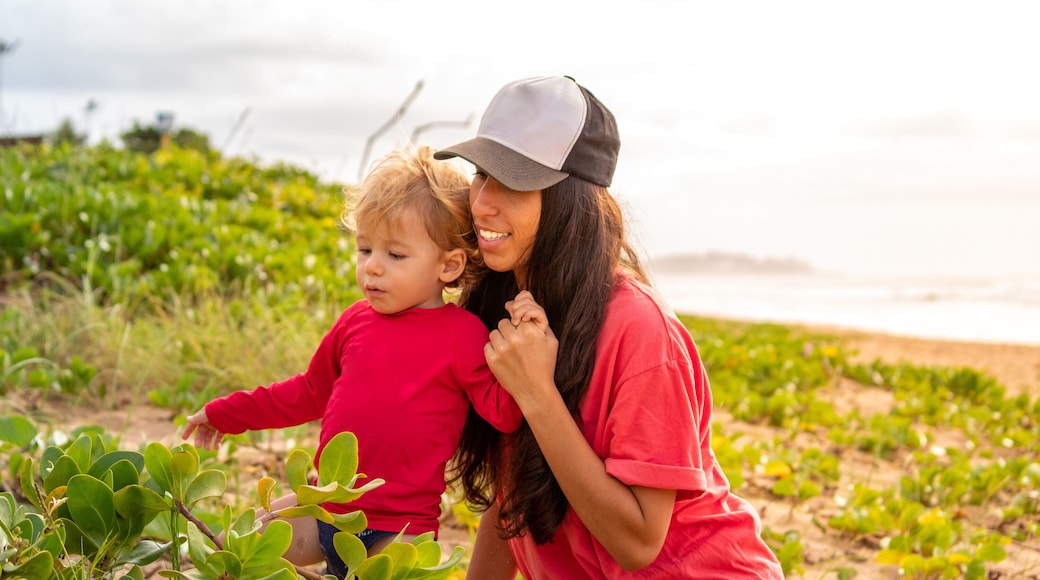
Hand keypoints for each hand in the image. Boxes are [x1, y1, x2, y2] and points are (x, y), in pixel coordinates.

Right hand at [181, 409, 224, 449]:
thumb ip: (196, 419)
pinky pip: (219, 436)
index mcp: (202, 416)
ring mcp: (216, 425)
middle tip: (198, 446)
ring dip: (208, 442)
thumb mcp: (204, 415)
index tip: (184, 439)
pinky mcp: (224, 428)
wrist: (232, 410)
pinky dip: (217, 443)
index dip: (188, 431)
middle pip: (201, 432)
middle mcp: (208, 421)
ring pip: (210, 435)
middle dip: (199, 439)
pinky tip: (216, 448)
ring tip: (208, 449)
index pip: (193, 424)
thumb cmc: (216, 411)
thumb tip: (187, 419)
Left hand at [486, 293, 557, 408]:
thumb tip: (523, 295)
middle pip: (504, 321)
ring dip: (501, 339)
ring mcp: (502, 348)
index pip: (517, 313)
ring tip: (511, 352)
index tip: (522, 328)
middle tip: (518, 344)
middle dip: (510, 330)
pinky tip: (505, 359)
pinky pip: (488, 344)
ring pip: (495, 332)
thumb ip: (539, 317)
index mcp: (531, 330)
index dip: (519, 320)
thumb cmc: (545, 364)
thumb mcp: (551, 339)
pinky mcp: (492, 359)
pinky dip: (494, 350)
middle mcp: (516, 337)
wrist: (535, 391)